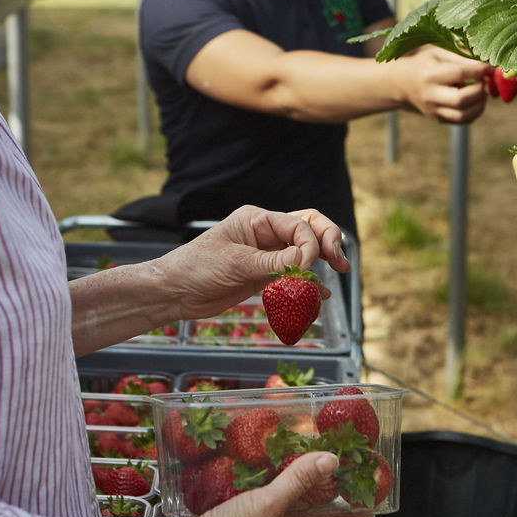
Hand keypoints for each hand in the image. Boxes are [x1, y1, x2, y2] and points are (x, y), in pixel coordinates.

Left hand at [149, 206, 349, 321]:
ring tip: (340, 274)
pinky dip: (307, 284)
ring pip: (303, 253)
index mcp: (257, 219)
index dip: (311, 243)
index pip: (297, 224)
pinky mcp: (262, 276)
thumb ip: (272, 262)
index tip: (309, 266)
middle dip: (327, 242)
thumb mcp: (236, 263)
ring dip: (321, 263)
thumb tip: (307, 260)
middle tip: (341, 262)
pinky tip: (319, 296)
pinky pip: (292, 276)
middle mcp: (265, 233)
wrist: (174, 292)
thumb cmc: (197, 267)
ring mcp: (265, 254)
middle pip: (307, 230)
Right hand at [184, 452, 373, 516]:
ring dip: (294, 472)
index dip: (362, 504)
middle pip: (315, 507)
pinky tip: (256, 454)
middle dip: (327, 480)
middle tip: (339, 451)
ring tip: (302, 445)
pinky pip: (259, 492)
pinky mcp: (237, 514)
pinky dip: (263, 473)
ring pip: (287, 497)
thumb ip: (295, 483)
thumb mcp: (263, 508)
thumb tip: (331, 459)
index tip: (376, 481)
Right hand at [398, 46, 491, 123]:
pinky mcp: (438, 119)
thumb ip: (461, 56)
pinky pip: (462, 121)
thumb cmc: (424, 62)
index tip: (489, 66)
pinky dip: (475, 112)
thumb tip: (486, 64)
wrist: (403, 83)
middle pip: (461, 100)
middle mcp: (430, 96)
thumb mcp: (438, 52)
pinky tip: (475, 100)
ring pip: (463, 116)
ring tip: (481, 92)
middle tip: (482, 81)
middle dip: (478, 90)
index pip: (459, 74)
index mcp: (430, 75)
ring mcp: (433, 110)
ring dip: (479, 104)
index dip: (479, 70)